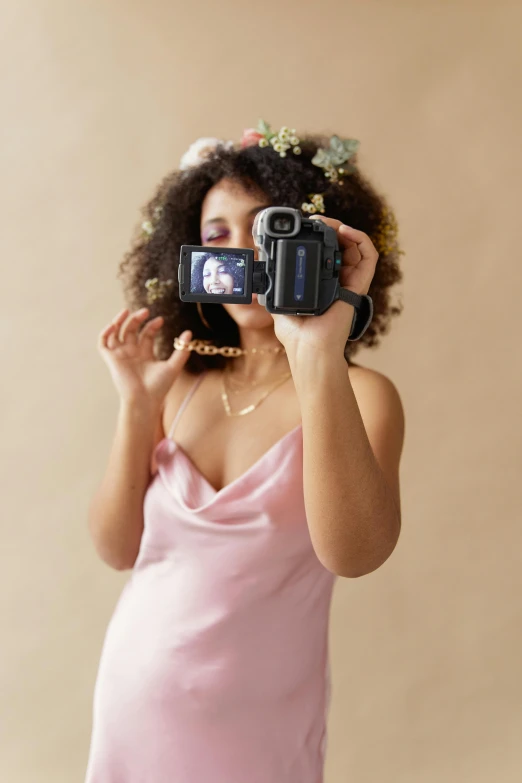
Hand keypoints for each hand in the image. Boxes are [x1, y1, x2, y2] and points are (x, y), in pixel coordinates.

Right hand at [98, 307, 191, 407]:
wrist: (145, 400)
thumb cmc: (159, 387)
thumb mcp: (174, 366)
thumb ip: (182, 350)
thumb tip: (189, 333)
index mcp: (145, 355)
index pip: (146, 334)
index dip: (152, 325)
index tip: (161, 320)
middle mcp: (132, 353)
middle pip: (131, 330)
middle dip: (137, 319)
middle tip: (146, 311)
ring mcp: (121, 355)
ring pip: (116, 333)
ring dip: (119, 321)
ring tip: (127, 311)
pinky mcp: (111, 359)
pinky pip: (103, 343)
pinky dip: (105, 333)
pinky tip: (114, 325)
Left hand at [270, 217, 378, 357]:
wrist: (308, 349)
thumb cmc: (295, 334)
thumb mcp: (278, 302)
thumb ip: (274, 286)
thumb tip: (262, 272)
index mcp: (321, 282)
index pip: (327, 252)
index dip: (321, 236)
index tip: (307, 227)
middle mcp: (338, 281)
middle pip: (343, 246)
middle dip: (332, 228)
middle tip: (317, 222)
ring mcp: (349, 283)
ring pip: (357, 247)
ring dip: (345, 229)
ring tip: (331, 224)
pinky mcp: (358, 286)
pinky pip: (369, 257)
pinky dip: (362, 239)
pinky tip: (346, 231)